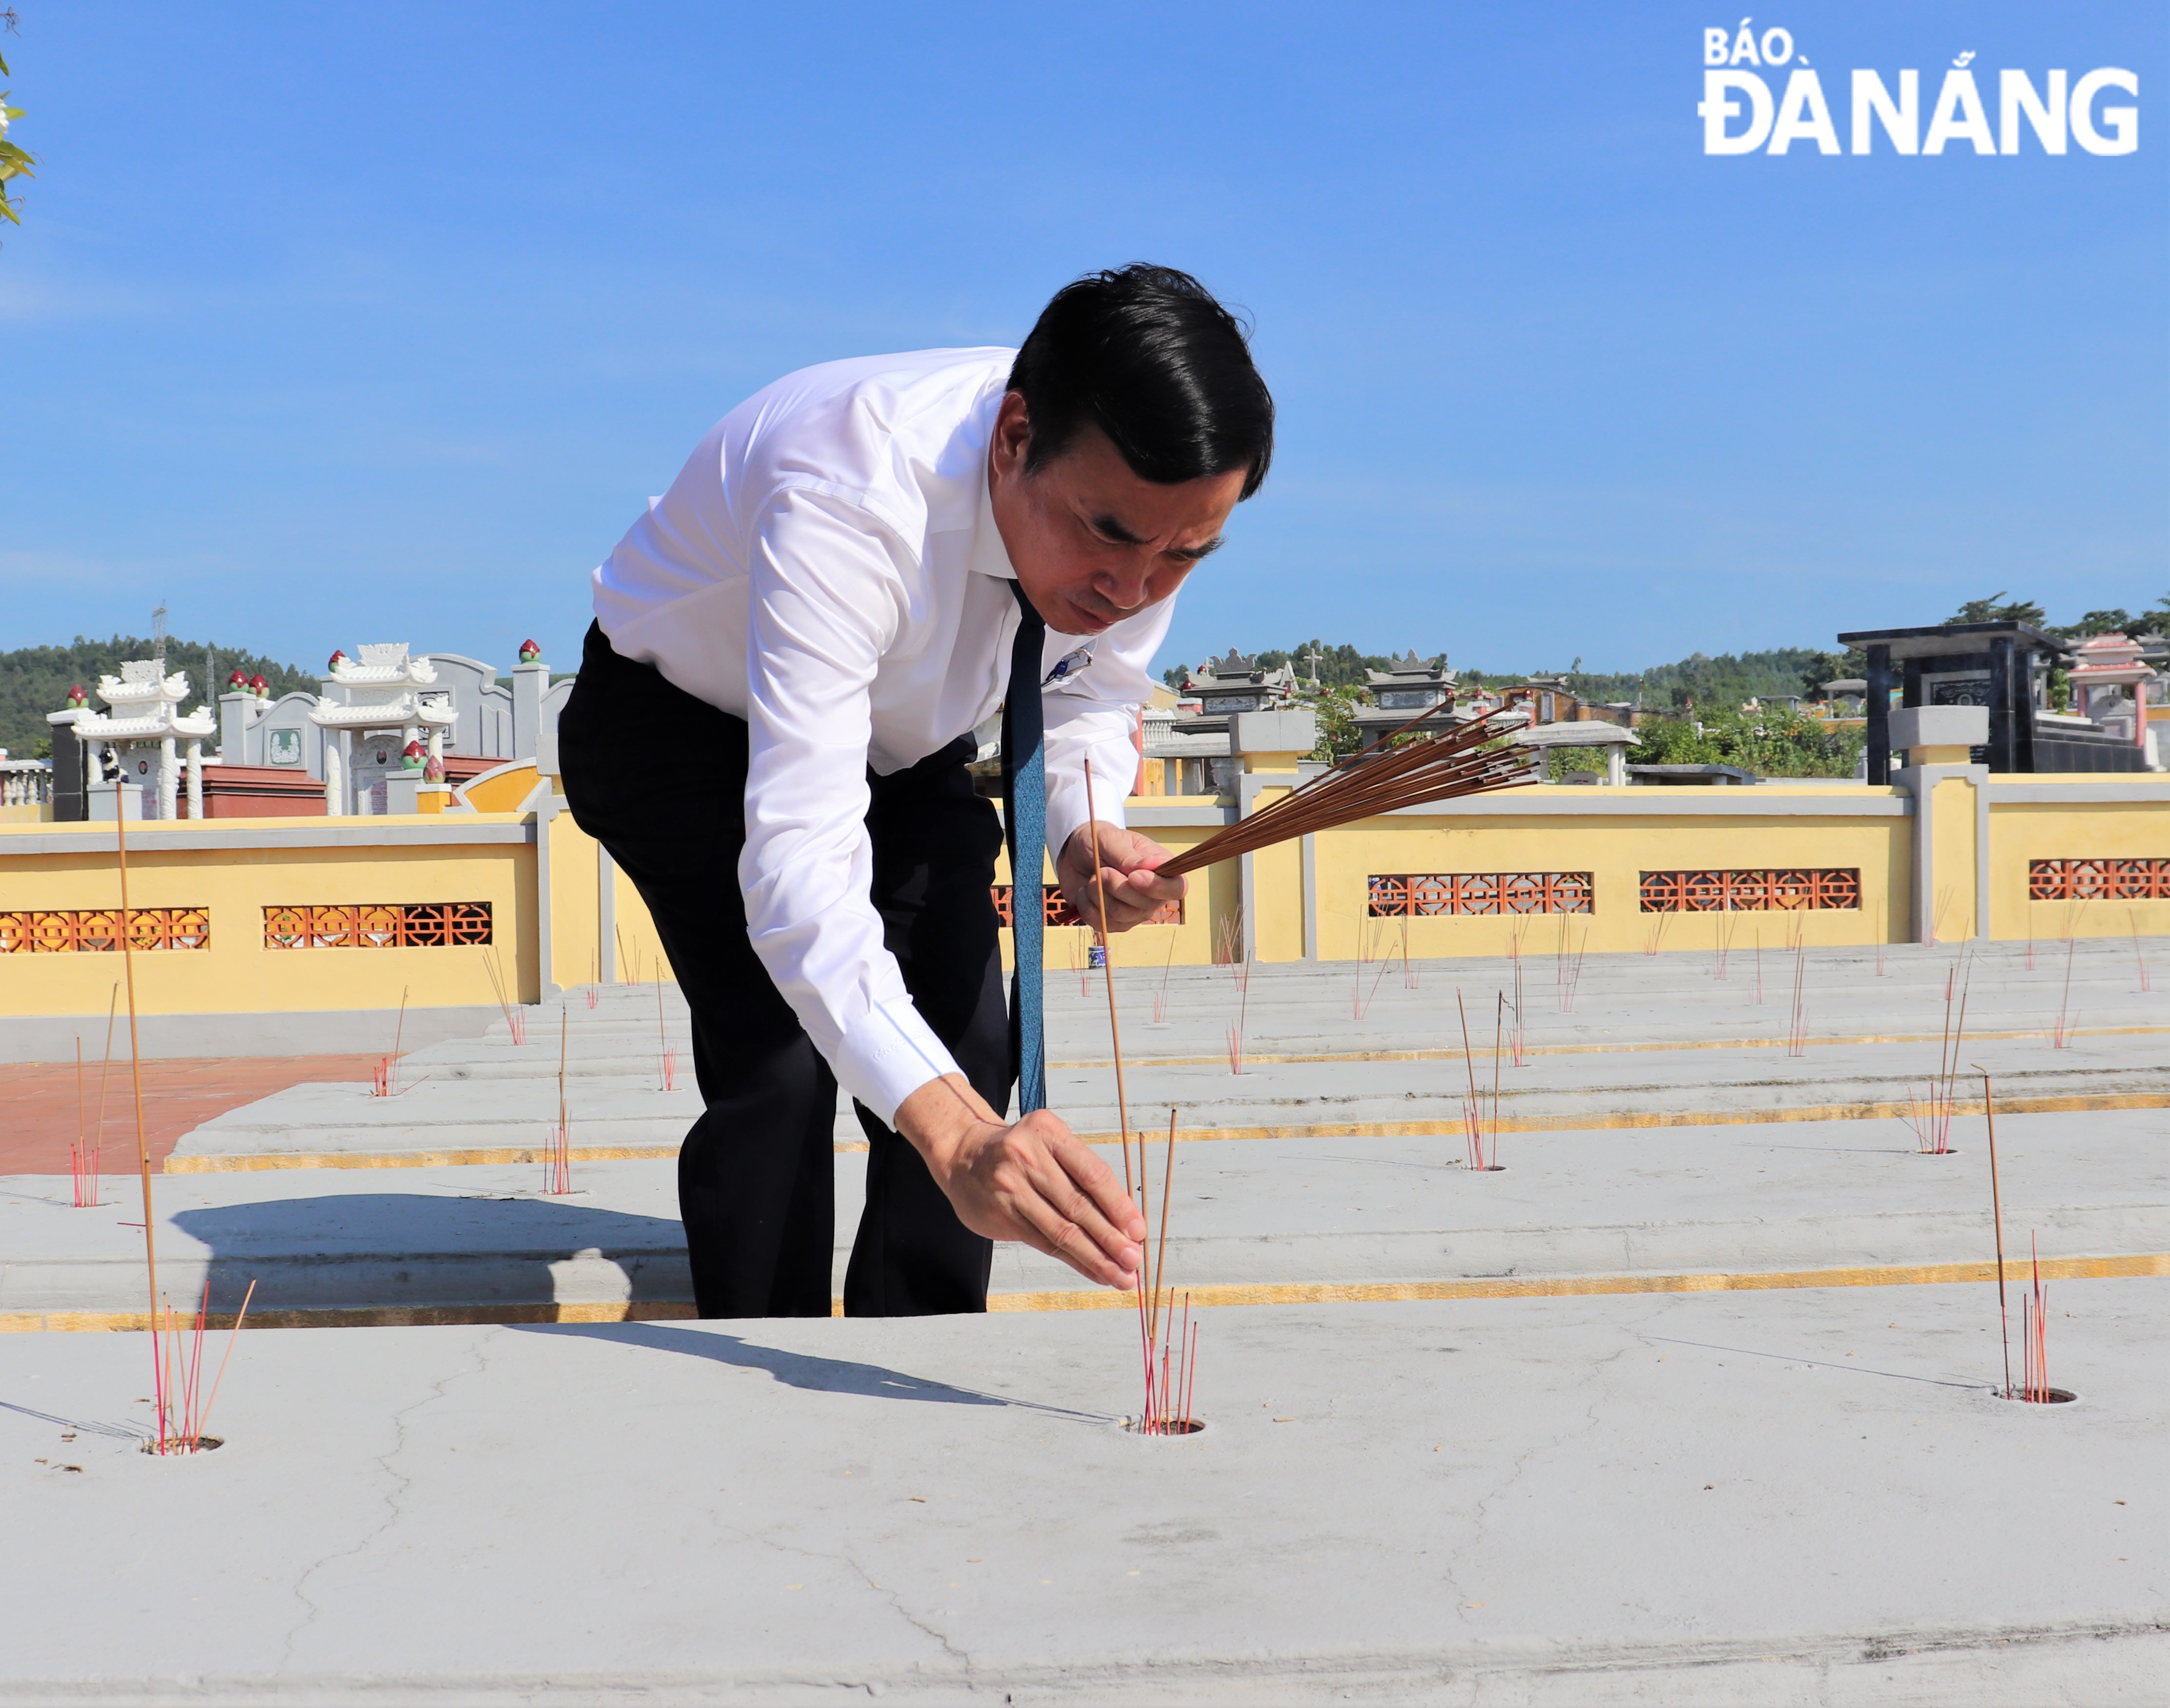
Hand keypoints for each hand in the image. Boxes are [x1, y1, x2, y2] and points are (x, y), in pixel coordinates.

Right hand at [893, 1073, 1144, 1288]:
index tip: (1139, 1231)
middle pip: (1078, 1206)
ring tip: (1121, 1276)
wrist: (963, 1154)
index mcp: (1049, 1132)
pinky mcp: (1001, 1214)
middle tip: (1134, 1261)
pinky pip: (1044, 1242)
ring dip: (1095, 1257)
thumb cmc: (1022, 1152)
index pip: (1092, 1173)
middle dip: (1110, 1238)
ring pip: (1061, 1230)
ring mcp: (1011, 1187)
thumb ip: (1082, 1174)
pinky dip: (1073, 1259)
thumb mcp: (1051, 1144)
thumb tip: (1126, 1220)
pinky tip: (1093, 1271)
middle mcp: (1028, 1157)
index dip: (1118, 1206)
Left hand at [1057, 822, 1185, 933]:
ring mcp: (1134, 912)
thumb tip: (1152, 866)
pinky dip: (1087, 905)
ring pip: (1121, 915)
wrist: (1077, 854)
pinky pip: (1101, 923)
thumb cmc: (1101, 844)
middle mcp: (1153, 895)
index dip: (1157, 887)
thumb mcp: (1113, 841)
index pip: (1176, 888)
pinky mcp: (1114, 922)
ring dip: (1099, 894)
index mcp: (1161, 869)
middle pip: (1146, 905)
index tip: (1133, 876)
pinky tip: (1085, 891)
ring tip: (1093, 877)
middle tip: (1102, 870)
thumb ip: (1129, 857)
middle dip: (1118, 887)